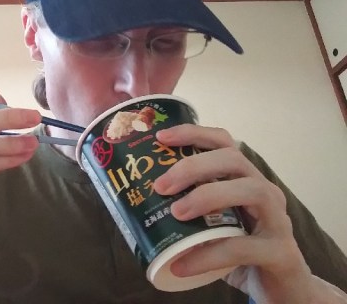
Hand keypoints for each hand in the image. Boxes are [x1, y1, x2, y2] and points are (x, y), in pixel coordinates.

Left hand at [153, 124, 316, 303]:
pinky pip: (243, 248)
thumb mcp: (214, 224)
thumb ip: (189, 211)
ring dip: (209, 196)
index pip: (224, 142)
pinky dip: (209, 255)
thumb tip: (137, 205)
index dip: (194, 134)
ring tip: (176, 213)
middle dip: (195, 166)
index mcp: (246, 179)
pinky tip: (182, 265)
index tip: (161, 138)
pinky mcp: (281, 253)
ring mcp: (279, 221)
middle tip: (162, 186)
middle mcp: (266, 192)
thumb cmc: (241, 251)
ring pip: (252, 191)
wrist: (285, 290)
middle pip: (234, 159)